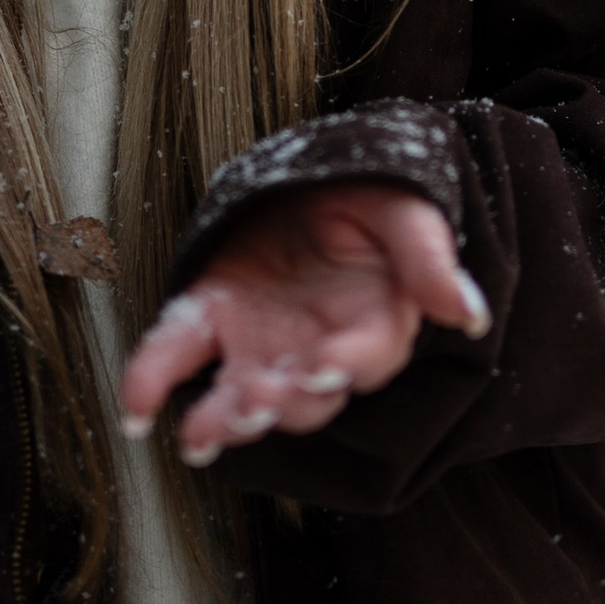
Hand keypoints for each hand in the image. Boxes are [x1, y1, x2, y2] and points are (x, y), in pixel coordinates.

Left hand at [119, 183, 488, 467]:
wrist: (321, 174)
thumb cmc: (374, 197)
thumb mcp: (408, 211)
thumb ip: (429, 260)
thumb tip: (468, 311)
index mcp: (372, 324)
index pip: (365, 357)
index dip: (345, 367)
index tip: (326, 370)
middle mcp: (316, 348)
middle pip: (303, 395)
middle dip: (280, 405)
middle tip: (257, 404)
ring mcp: (262, 341)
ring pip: (246, 395)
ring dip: (226, 415)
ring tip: (203, 428)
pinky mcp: (211, 316)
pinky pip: (178, 354)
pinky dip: (151, 381)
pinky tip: (136, 407)